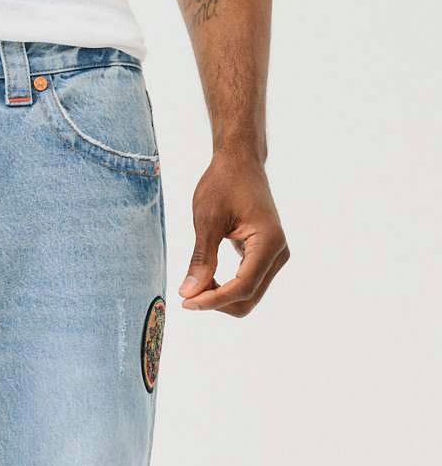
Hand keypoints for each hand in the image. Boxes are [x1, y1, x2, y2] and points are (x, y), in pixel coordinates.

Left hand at [178, 150, 289, 315]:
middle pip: (248, 298)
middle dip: (217, 302)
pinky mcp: (266, 256)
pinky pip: (248, 284)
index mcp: (269, 242)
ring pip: (249, 296)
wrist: (240, 163)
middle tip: (187, 295)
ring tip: (195, 285)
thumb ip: (201, 259)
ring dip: (221, 298)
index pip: (243, 287)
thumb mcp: (207, 221)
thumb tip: (189, 294)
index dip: (213, 300)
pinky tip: (206, 279)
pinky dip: (226, 289)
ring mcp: (275, 256)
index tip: (185, 301)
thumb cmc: (224, 183)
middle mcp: (278, 253)